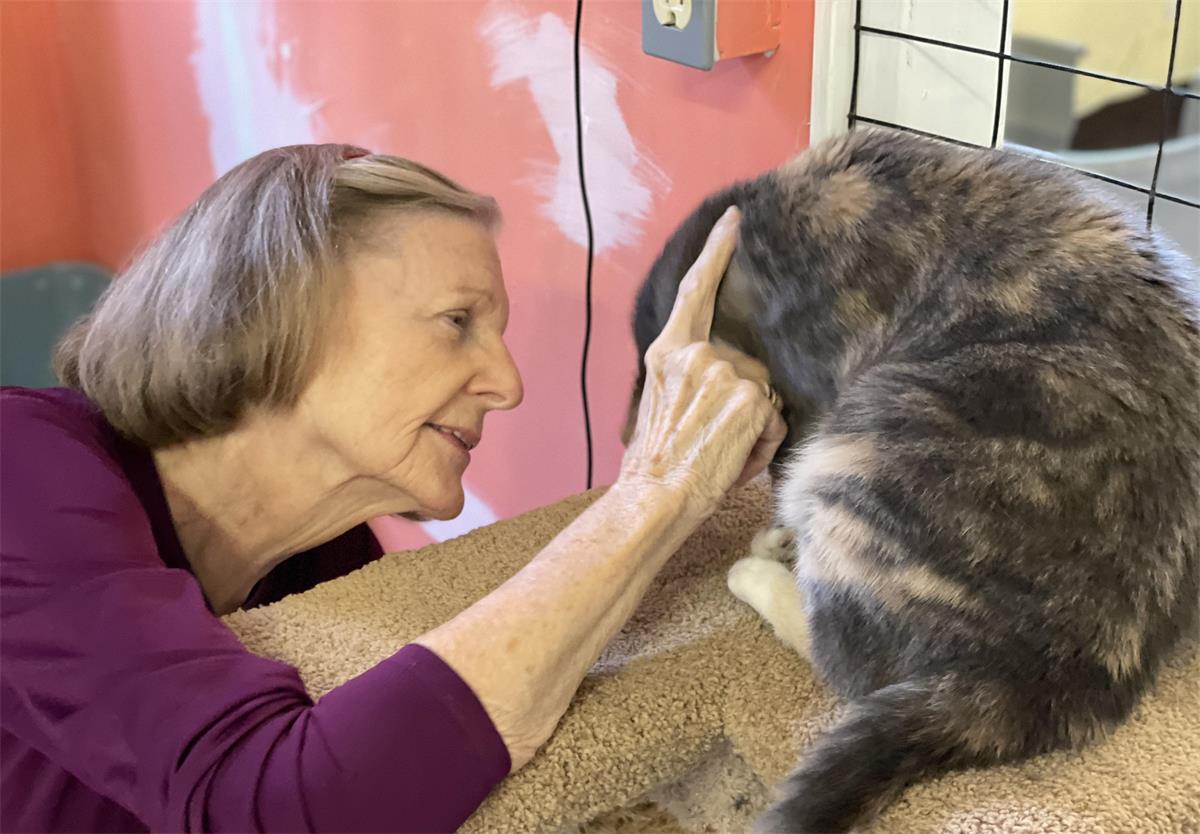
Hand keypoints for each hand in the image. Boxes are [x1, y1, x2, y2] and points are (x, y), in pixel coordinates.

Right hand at [618, 206, 786, 519]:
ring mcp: (721, 373)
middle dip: (745, 403)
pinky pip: (775, 420)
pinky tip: (737, 461)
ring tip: (721, 455)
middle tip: (712, 441)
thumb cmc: (655, 464)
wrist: (654, 497)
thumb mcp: (659, 406)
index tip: (734, 220)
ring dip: (754, 428)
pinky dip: (764, 446)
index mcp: (666, 353)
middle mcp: (693, 355)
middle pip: (746, 365)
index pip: (694, 293)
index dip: (716, 253)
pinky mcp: (748, 397)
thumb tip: (724, 382)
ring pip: (764, 395)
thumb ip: (688, 379)